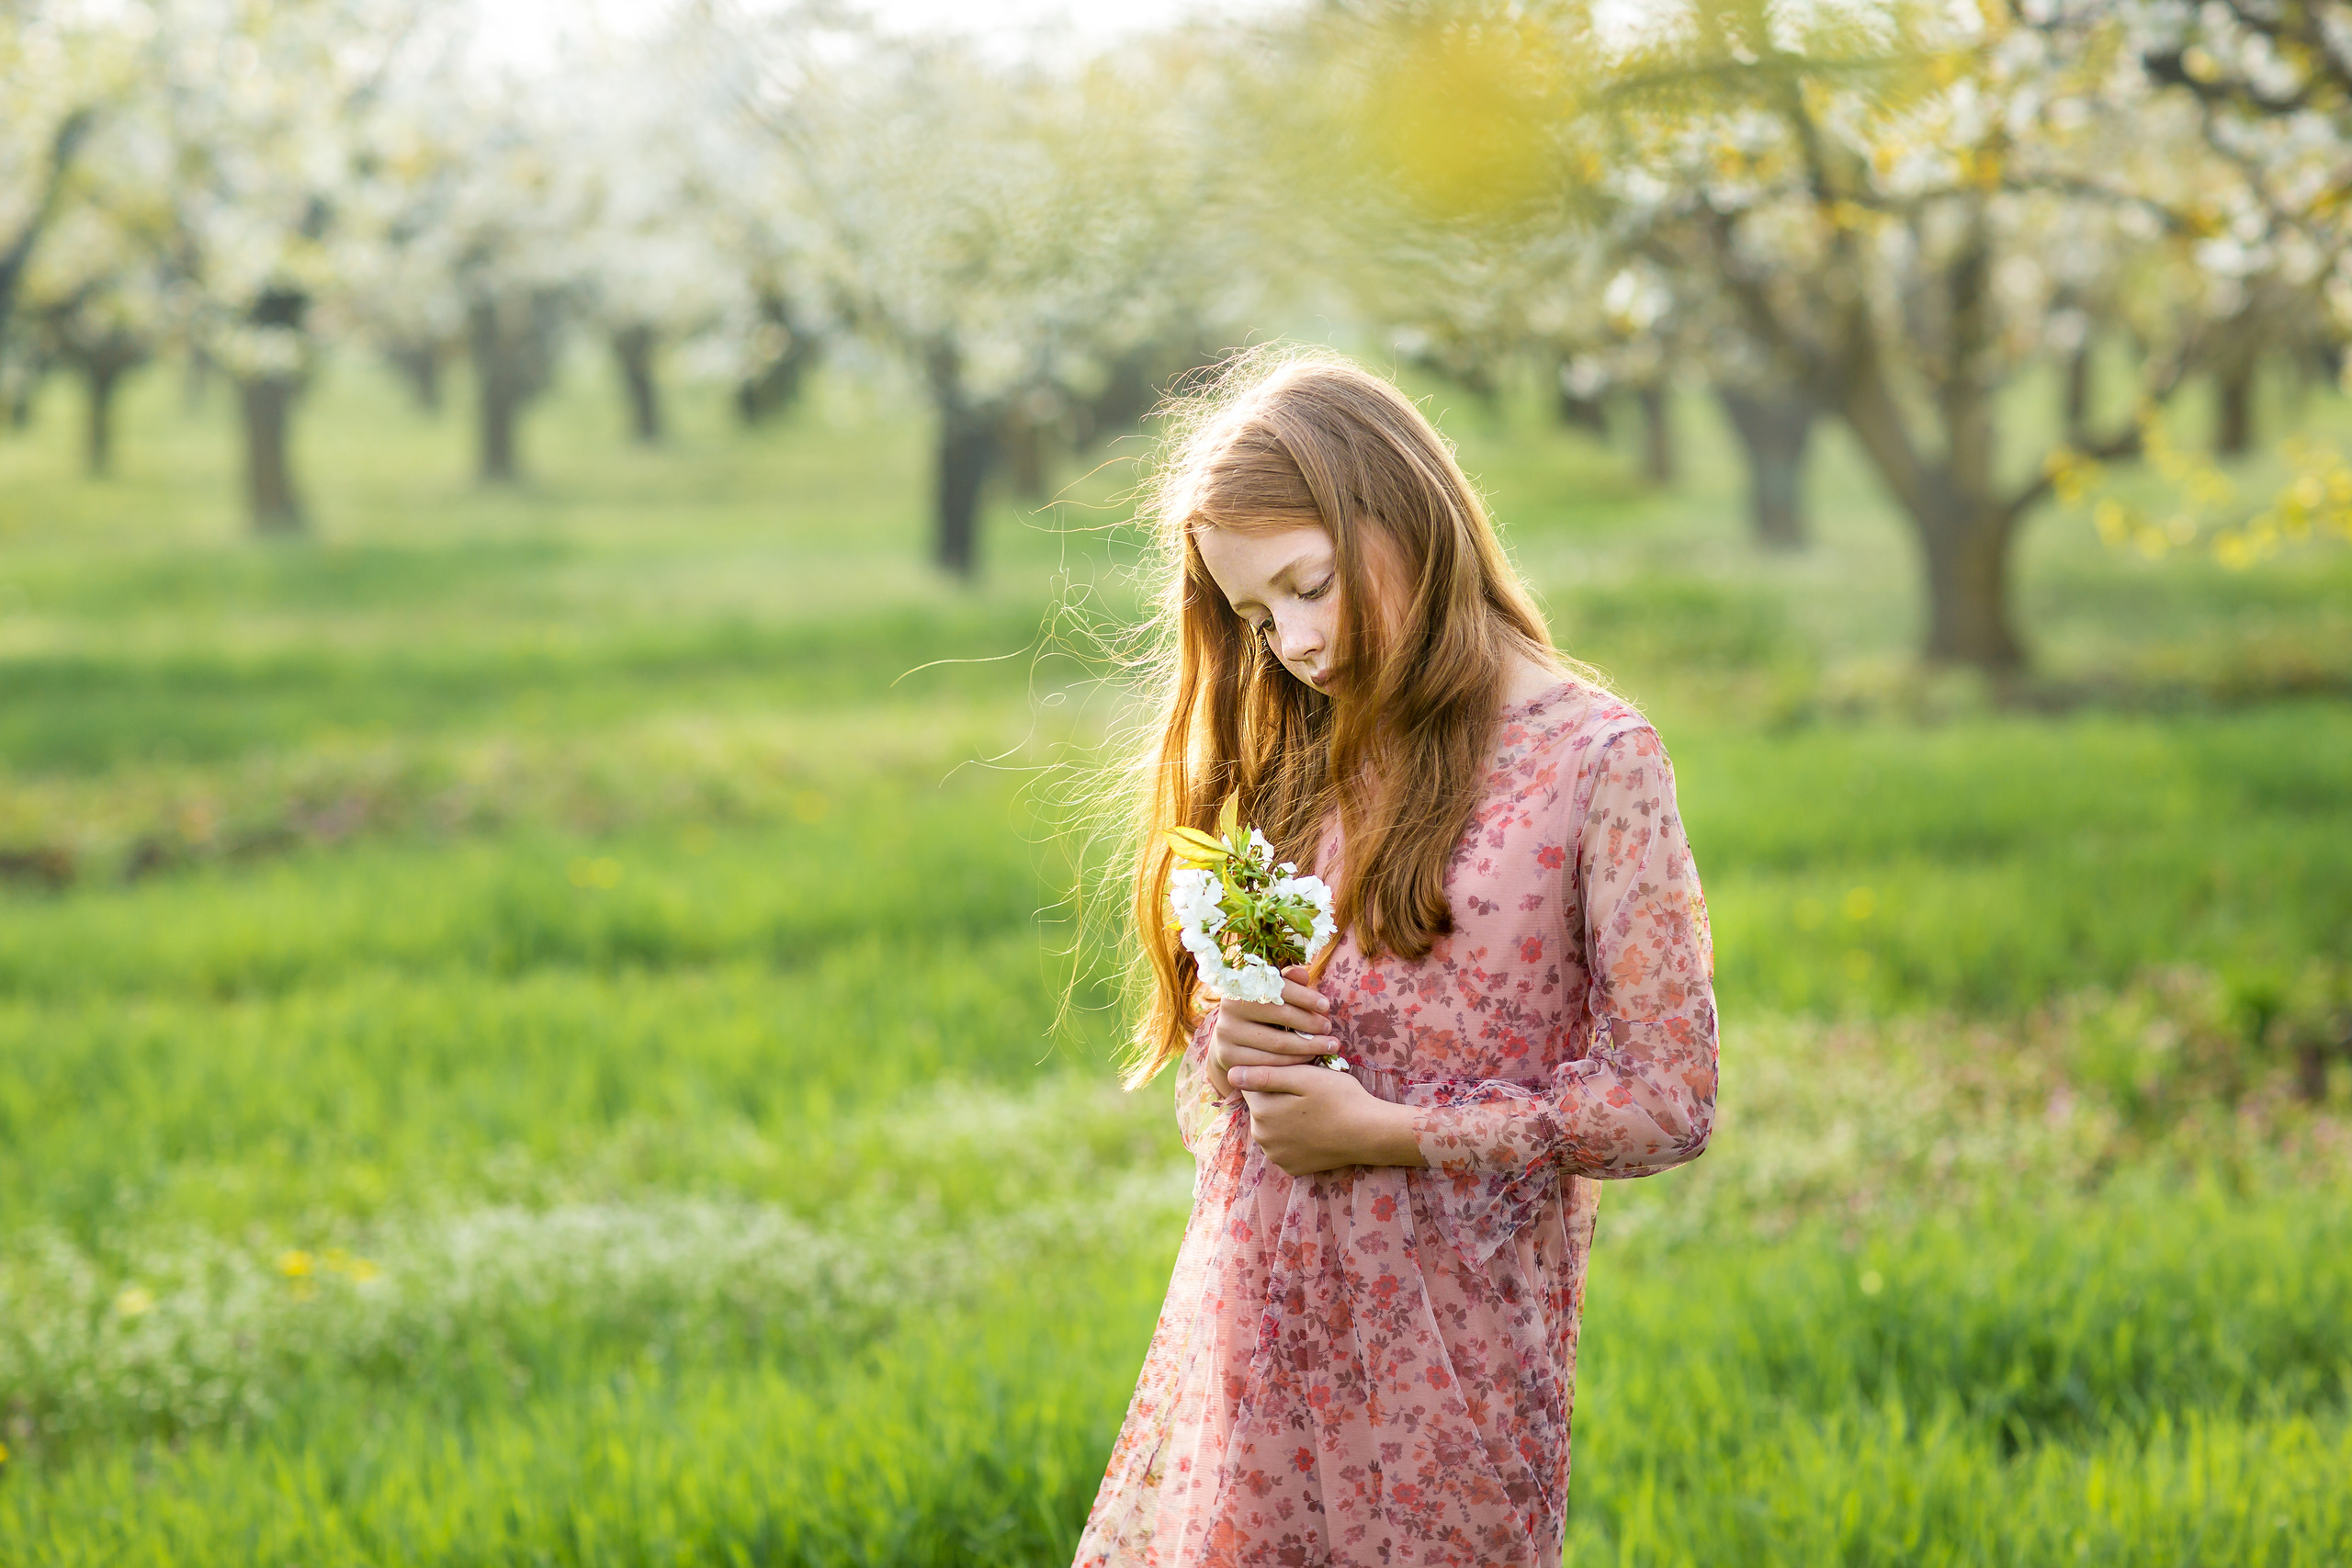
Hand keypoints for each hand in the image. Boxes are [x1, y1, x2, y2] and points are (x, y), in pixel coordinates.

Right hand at [1206, 965, 1337, 1099]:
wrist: (1230, 1037)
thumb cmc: (1260, 1010)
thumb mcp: (1271, 992)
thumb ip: (1287, 982)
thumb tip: (1302, 974)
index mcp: (1242, 985)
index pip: (1278, 989)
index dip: (1305, 997)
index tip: (1326, 1006)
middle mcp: (1229, 1008)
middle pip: (1280, 1017)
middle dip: (1310, 1023)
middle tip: (1329, 1028)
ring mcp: (1227, 1035)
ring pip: (1278, 1044)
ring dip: (1309, 1046)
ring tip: (1328, 1045)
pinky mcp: (1230, 1058)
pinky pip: (1269, 1064)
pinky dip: (1293, 1062)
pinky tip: (1308, 1057)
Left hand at [1228, 1062, 1427, 1175]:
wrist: (1369, 1133)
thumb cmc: (1340, 1098)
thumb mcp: (1304, 1077)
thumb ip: (1265, 1076)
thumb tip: (1231, 1074)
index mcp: (1262, 1111)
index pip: (1252, 1085)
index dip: (1273, 1076)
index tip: (1296, 1076)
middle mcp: (1262, 1138)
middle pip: (1260, 1108)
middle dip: (1277, 1098)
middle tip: (1308, 1094)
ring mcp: (1276, 1156)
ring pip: (1271, 1127)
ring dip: (1284, 1118)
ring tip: (1313, 1112)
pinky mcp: (1291, 1168)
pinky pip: (1283, 1146)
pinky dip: (1293, 1138)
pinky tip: (1314, 1130)